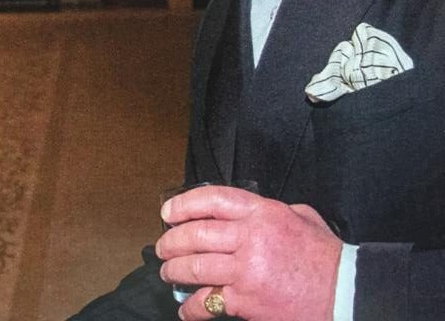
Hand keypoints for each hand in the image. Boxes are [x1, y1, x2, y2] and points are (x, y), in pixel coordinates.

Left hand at [156, 185, 341, 319]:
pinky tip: (185, 309)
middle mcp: (250, 237)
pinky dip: (191, 308)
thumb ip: (273, 210)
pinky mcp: (246, 300)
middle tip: (162, 249)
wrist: (347, 293)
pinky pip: (207, 301)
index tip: (168, 213)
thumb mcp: (303, 218)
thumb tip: (246, 211)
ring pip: (194, 266)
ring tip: (168, 273)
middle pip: (195, 234)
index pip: (212, 200)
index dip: (183, 204)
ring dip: (174, 271)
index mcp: (263, 213)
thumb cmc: (327, 258)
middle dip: (171, 242)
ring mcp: (246, 269)